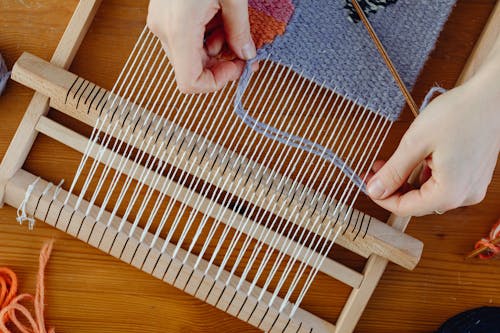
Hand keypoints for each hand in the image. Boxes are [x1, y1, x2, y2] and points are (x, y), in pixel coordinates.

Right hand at [147, 0, 255, 92]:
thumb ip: (239, 30)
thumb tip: (247, 55)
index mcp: (179, 29)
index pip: (189, 82)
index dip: (216, 83)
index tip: (236, 68)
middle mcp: (164, 29)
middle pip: (191, 69)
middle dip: (221, 65)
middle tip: (245, 53)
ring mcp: (160, 21)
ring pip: (189, 54)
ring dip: (215, 49)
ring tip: (232, 28)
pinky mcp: (163, 14)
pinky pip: (183, 37)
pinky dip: (204, 36)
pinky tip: (219, 18)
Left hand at [366, 69, 499, 216]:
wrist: (494, 95)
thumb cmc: (460, 114)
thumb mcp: (416, 142)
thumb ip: (394, 171)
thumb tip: (375, 190)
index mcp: (450, 193)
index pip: (405, 208)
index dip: (381, 197)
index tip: (366, 182)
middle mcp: (464, 196)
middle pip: (417, 202)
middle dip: (392, 187)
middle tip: (373, 170)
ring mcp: (471, 186)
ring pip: (428, 192)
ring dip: (406, 180)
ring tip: (387, 162)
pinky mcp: (473, 175)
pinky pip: (442, 182)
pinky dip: (423, 174)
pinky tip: (411, 159)